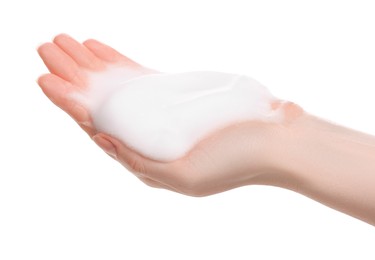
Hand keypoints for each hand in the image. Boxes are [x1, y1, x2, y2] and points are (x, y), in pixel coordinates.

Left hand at [37, 34, 302, 195]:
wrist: (278, 142)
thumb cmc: (238, 161)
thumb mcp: (185, 177)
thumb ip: (142, 163)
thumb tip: (103, 141)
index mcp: (148, 160)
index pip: (100, 132)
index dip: (72, 107)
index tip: (47, 79)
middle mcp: (151, 138)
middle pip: (103, 107)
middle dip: (74, 79)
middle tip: (49, 48)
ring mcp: (164, 116)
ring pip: (117, 89)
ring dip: (91, 67)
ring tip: (66, 42)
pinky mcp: (178, 98)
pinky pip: (140, 79)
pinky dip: (118, 64)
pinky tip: (99, 49)